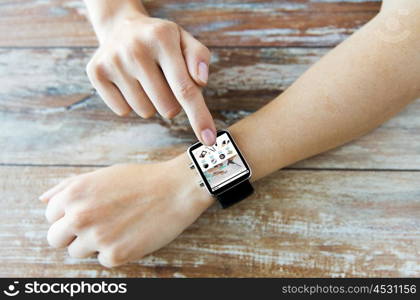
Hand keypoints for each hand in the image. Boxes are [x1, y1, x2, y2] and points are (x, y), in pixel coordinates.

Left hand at [39, 156, 213, 266]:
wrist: (176, 189)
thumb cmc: (140, 180)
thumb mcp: (101, 175)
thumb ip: (67, 186)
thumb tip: (42, 200)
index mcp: (74, 194)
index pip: (50, 215)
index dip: (68, 214)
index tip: (88, 211)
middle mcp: (80, 216)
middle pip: (55, 239)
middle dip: (71, 234)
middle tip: (97, 225)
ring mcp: (97, 238)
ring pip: (77, 252)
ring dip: (93, 243)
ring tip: (117, 227)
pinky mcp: (116, 255)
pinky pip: (103, 260)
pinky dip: (115, 251)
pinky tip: (131, 234)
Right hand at [86, 12, 215, 144]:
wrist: (121, 27)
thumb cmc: (160, 40)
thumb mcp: (184, 40)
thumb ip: (199, 57)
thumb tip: (200, 81)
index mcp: (162, 38)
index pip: (185, 88)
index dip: (199, 117)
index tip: (209, 140)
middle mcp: (136, 49)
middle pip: (168, 107)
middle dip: (173, 103)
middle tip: (165, 81)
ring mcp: (113, 61)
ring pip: (146, 112)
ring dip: (151, 103)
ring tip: (146, 79)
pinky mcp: (96, 73)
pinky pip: (123, 111)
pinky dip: (131, 103)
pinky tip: (129, 82)